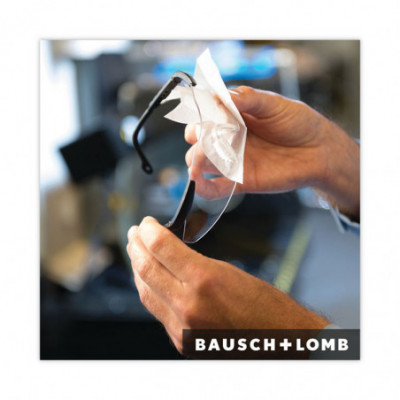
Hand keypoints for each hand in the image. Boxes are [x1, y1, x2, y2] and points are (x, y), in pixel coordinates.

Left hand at [126, 217, 328, 352]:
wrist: (282, 345)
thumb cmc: (268, 308)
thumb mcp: (232, 272)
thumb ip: (195, 263)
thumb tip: (170, 252)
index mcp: (205, 281)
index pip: (161, 247)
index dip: (149, 231)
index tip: (146, 223)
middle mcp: (189, 306)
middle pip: (146, 269)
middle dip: (136, 246)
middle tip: (134, 234)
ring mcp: (182, 327)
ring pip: (145, 292)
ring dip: (138, 269)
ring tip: (137, 252)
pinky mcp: (182, 342)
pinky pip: (157, 312)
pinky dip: (150, 291)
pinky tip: (151, 280)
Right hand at [185, 86, 359, 218]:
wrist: (320, 151)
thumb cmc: (298, 123)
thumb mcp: (274, 104)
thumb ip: (249, 98)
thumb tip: (221, 96)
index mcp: (233, 118)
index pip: (205, 116)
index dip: (199, 116)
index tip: (204, 116)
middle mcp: (228, 139)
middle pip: (199, 141)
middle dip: (196, 139)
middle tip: (205, 138)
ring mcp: (233, 161)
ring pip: (202, 163)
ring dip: (196, 162)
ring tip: (200, 161)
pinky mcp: (240, 181)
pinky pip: (216, 189)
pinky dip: (203, 189)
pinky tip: (198, 184)